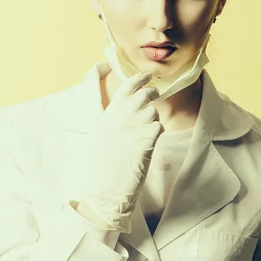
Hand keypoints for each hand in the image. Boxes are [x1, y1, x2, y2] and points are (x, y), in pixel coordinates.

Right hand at [81, 71, 163, 232]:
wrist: (106, 186)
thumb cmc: (102, 164)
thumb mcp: (102, 134)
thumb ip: (114, 118)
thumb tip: (128, 107)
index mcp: (108, 114)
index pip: (127, 87)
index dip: (141, 77)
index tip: (149, 74)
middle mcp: (121, 116)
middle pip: (144, 94)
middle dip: (153, 93)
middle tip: (155, 95)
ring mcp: (133, 126)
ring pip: (154, 112)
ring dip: (153, 120)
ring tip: (144, 134)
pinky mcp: (146, 139)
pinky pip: (159, 127)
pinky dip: (157, 134)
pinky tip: (148, 144)